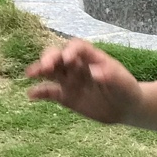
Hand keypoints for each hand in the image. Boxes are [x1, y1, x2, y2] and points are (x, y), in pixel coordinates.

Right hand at [26, 39, 141, 123]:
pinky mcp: (66, 96)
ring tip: (30, 74)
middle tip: (46, 67)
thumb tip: (96, 73)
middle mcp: (77, 66)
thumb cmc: (126, 90)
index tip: (68, 59)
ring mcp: (70, 80)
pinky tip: (31, 94)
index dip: (71, 50)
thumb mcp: (124, 83)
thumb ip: (111, 76)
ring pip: (51, 71)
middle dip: (50, 58)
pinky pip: (50, 92)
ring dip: (40, 70)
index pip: (78, 47)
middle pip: (59, 56)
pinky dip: (40, 92)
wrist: (126, 109)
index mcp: (92, 58)